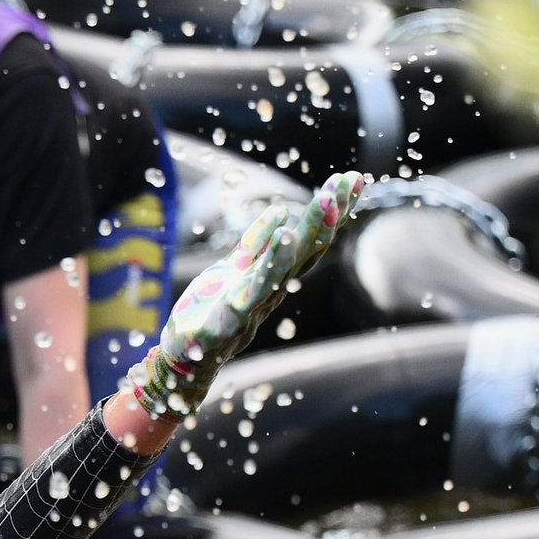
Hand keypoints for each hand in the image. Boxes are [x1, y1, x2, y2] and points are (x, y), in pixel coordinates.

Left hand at [125, 171, 367, 418]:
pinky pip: (254, 286)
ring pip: (288, 264)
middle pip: (307, 248)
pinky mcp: (231, 316)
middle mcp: (272, 288)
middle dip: (328, 213)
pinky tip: (282, 234)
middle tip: (346, 181)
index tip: (354, 179)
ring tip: (324, 201)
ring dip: (308, 232)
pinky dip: (270, 261)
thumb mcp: (234, 271)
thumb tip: (281, 211)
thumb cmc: (210, 312)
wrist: (184, 359)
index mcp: (274, 275)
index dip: (334, 211)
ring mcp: (254, 302)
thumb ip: (255, 244)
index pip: (311, 239)